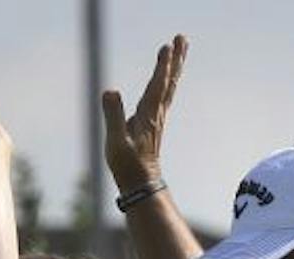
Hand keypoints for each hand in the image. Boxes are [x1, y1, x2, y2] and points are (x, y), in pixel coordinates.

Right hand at [101, 33, 185, 190]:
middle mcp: (156, 113)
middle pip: (168, 81)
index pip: (157, 85)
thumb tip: (110, 91)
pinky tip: (166, 77)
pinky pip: (162, 94)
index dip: (163, 66)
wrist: (141, 185)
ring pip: (168, 86)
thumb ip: (113, 116)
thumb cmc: (127, 166)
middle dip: (176, 59)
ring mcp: (155, 117)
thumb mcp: (115, 142)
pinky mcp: (152, 122)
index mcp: (148, 116)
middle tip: (183, 38)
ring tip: (179, 48)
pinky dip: (166, 80)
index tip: (168, 46)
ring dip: (174, 66)